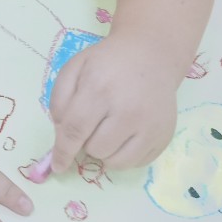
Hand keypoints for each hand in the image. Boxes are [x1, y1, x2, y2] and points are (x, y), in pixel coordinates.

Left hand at [47, 33, 180, 172]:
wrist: (151, 55)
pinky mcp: (164, 137)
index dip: (63, 151)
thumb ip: (59, 100)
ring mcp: (150, 126)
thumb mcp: (75, 68)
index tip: (57, 166)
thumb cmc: (108, 62)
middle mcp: (128, 110)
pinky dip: (125, 154)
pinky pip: (136, 164)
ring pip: (115, 162)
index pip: (75, 130)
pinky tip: (126, 133)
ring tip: (109, 128)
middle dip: (87, 141)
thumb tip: (60, 135)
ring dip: (105, 151)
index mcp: (100, 88)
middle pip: (95, 149)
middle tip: (94, 122)